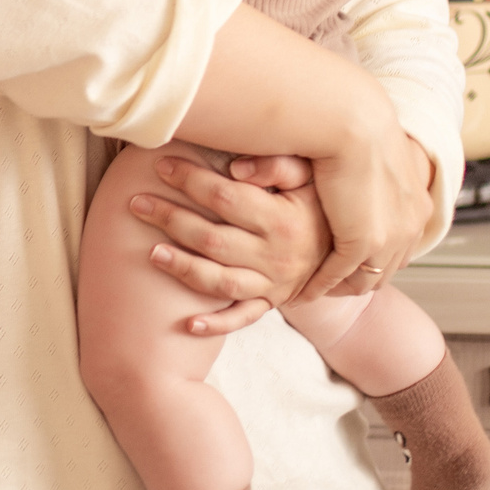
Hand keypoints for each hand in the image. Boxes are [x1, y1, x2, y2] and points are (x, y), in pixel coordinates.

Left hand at [129, 144, 327, 334]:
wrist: (351, 246)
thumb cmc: (319, 201)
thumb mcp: (311, 177)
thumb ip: (278, 165)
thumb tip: (236, 166)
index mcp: (282, 219)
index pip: (226, 198)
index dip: (191, 180)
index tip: (162, 165)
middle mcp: (275, 255)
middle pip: (212, 239)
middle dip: (170, 218)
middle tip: (137, 202)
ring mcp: (272, 283)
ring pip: (219, 280)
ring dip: (183, 267)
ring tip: (150, 251)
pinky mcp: (270, 301)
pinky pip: (241, 317)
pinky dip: (216, 324)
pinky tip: (187, 324)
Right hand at [301, 128, 439, 303]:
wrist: (352, 119)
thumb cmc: (353, 122)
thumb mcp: (372, 152)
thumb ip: (369, 170)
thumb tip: (352, 170)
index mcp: (417, 202)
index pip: (400, 244)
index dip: (373, 255)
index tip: (348, 259)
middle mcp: (411, 224)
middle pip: (386, 267)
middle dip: (358, 278)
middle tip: (329, 281)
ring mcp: (392, 237)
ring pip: (366, 278)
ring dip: (340, 286)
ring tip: (313, 287)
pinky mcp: (366, 242)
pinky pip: (341, 274)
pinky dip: (322, 285)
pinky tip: (303, 288)